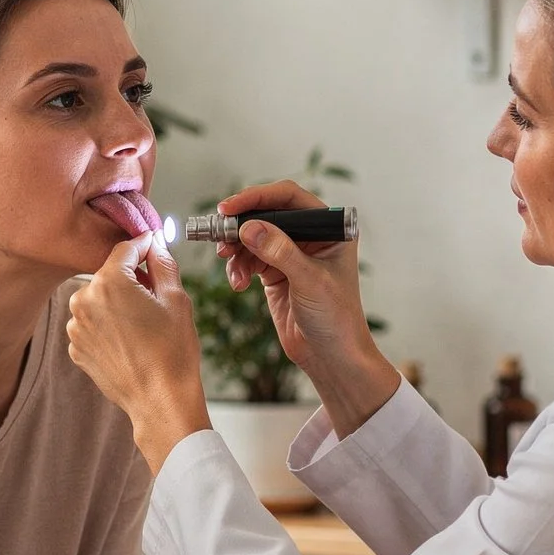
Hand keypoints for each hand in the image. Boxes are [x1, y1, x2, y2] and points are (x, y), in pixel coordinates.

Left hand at [64, 235, 211, 471]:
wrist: (160, 401)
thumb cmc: (172, 352)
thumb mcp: (176, 298)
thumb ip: (162, 263)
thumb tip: (154, 245)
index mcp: (108, 282)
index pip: (125, 249)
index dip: (143, 245)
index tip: (153, 244)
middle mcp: (83, 301)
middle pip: (109, 275)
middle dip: (130, 279)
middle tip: (155, 297)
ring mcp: (76, 327)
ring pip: (99, 300)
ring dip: (117, 303)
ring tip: (143, 326)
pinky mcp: (76, 348)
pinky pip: (92, 324)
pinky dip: (108, 326)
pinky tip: (130, 342)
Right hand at [215, 179, 399, 436]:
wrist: (331, 357)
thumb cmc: (336, 319)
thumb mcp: (309, 281)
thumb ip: (280, 251)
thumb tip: (249, 227)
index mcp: (329, 227)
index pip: (289, 197)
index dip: (257, 198)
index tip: (229, 208)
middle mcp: (310, 235)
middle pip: (266, 214)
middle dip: (240, 225)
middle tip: (217, 234)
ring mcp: (291, 253)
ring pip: (253, 237)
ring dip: (236, 249)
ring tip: (230, 265)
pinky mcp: (275, 272)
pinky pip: (248, 259)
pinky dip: (238, 268)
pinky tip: (238, 283)